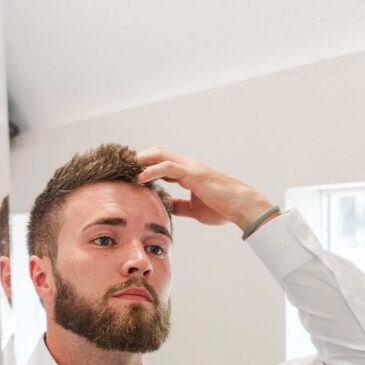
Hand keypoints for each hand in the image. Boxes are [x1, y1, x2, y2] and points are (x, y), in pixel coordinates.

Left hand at [136, 147, 275, 230]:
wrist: (241, 207)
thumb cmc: (222, 209)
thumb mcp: (195, 210)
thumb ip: (180, 207)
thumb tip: (167, 208)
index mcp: (189, 173)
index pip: (162, 163)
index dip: (146, 166)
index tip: (130, 174)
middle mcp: (188, 166)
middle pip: (158, 153)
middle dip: (139, 158)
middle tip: (123, 167)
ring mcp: (190, 167)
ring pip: (160, 154)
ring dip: (141, 160)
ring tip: (126, 169)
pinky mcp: (193, 173)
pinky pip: (167, 167)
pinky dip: (151, 171)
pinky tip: (140, 179)